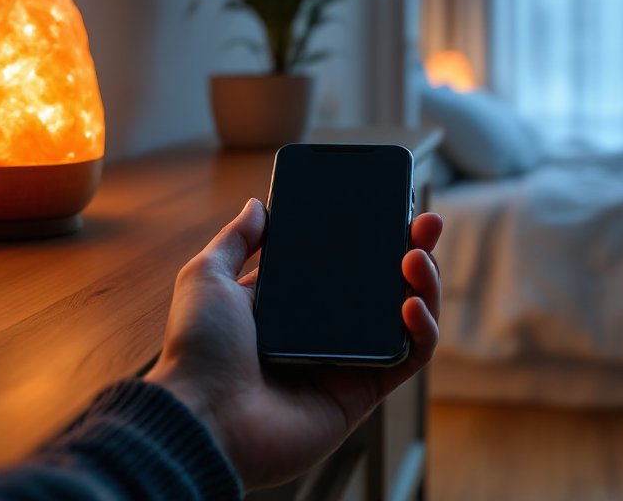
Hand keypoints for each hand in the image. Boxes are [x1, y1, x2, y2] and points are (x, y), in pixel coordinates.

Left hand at [144, 198, 442, 488]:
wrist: (204, 416)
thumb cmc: (197, 350)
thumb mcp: (207, 277)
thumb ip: (235, 240)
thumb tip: (257, 205)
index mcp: (290, 304)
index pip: (343, 264)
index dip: (370, 236)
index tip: (391, 206)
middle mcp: (323, 331)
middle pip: (383, 285)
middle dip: (413, 251)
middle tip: (426, 224)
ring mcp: (347, 362)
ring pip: (407, 319)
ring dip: (424, 285)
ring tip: (417, 257)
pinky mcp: (363, 392)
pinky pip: (408, 358)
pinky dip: (424, 331)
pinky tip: (412, 304)